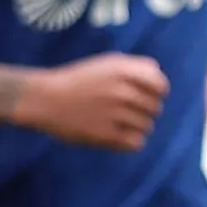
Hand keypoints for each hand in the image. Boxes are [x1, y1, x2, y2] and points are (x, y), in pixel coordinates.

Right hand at [20, 54, 169, 149]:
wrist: (45, 99)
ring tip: (116, 121)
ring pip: (147, 127)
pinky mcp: (106, 136)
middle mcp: (122, 91)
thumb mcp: (106, 63)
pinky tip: (116, 134)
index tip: (144, 95)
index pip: (161, 86)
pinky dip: (129, 141)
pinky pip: (137, 143)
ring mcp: (115, 114)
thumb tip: (160, 75)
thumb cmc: (78, 80)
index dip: (157, 93)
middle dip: (144, 110)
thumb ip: (136, 66)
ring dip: (135, 126)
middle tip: (123, 110)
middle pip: (155, 108)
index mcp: (123, 71)